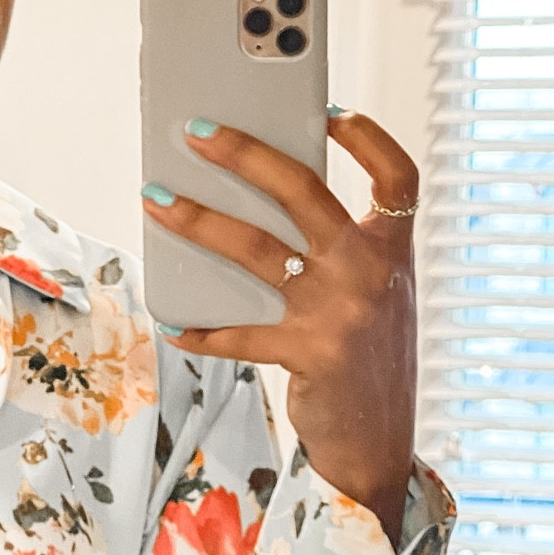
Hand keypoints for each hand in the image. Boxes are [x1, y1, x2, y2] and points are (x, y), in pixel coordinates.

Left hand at [142, 111, 417, 546]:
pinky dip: (201, 329)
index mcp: (393, 251)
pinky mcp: (310, 354)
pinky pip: (239, 333)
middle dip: (244, 153)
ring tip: (156, 202)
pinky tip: (173, 324)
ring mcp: (340, 312)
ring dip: (197, 221)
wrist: (380, 444)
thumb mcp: (372, 297)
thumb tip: (253, 206)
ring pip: (255, 249)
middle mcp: (371, 272)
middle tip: (197, 131)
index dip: (366, 137)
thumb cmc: (365, 361)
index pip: (396, 175)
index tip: (327, 110)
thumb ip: (336, 253)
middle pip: (303, 191)